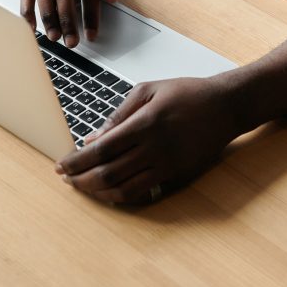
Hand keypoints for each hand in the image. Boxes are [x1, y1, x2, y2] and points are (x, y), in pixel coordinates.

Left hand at [55, 75, 240, 204]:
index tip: (61, 165)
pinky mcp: (175, 175)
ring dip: (97, 191)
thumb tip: (93, 137)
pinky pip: (142, 192)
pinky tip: (108, 192)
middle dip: (81, 179)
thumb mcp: (149, 90)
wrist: (224, 106)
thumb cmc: (187, 92)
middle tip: (65, 179)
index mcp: (145, 122)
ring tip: (82, 187)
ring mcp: (165, 164)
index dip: (78, 160)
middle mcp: (154, 147)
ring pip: (123, 188)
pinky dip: (120, 196)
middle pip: (108, 173)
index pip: (102, 149)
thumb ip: (119, 114)